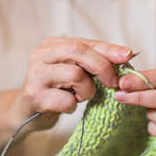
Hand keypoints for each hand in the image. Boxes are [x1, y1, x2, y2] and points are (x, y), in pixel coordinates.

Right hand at [12, 37, 132, 130]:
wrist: (27, 112)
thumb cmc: (58, 89)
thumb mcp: (75, 70)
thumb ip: (95, 61)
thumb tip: (126, 55)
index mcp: (51, 44)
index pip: (85, 42)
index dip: (108, 50)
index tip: (128, 55)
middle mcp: (39, 55)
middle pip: (78, 51)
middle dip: (102, 66)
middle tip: (113, 83)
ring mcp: (34, 75)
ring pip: (75, 75)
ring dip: (87, 90)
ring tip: (79, 96)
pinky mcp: (33, 97)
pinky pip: (66, 100)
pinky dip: (73, 106)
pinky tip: (67, 106)